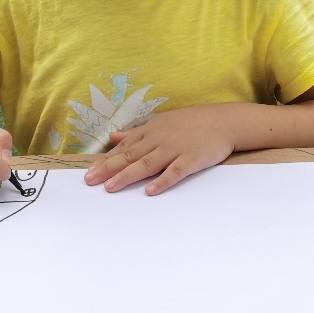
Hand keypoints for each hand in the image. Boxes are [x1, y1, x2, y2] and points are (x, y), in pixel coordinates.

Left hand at [83, 107, 234, 195]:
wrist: (223, 121)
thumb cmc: (191, 123)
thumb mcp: (160, 122)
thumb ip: (135, 133)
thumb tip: (112, 137)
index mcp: (151, 131)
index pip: (124, 147)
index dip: (106, 160)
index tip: (89, 172)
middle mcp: (159, 140)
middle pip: (130, 156)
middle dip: (108, 168)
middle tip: (90, 180)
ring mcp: (175, 149)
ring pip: (147, 164)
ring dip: (127, 176)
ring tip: (111, 187)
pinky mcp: (191, 159)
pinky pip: (175, 172)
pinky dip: (162, 181)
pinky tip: (150, 191)